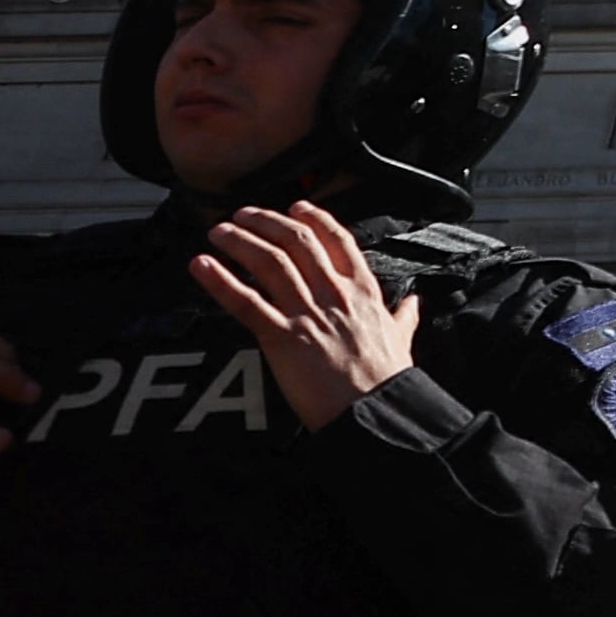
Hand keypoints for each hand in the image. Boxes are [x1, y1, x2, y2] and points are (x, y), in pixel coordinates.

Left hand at [190, 203, 418, 428]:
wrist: (375, 409)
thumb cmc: (387, 379)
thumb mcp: (402, 339)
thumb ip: (403, 317)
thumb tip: (413, 303)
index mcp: (363, 292)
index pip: (338, 241)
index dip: (315, 219)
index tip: (297, 207)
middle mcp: (334, 294)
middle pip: (298, 243)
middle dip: (268, 222)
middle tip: (246, 214)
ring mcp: (307, 313)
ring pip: (270, 263)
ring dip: (240, 241)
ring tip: (220, 231)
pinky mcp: (282, 337)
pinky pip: (245, 301)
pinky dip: (219, 281)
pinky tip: (201, 265)